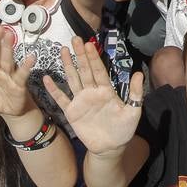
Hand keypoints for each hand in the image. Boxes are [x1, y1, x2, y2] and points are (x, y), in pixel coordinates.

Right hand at [48, 39, 142, 155]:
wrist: (111, 148)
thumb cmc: (123, 129)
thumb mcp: (133, 111)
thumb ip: (135, 93)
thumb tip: (138, 73)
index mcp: (106, 90)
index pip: (99, 70)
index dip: (93, 58)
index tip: (89, 44)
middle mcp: (92, 92)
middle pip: (84, 70)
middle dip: (80, 55)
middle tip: (75, 38)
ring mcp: (80, 101)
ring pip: (73, 79)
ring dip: (68, 66)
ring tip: (63, 51)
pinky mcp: (72, 112)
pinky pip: (61, 99)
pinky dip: (54, 90)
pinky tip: (47, 79)